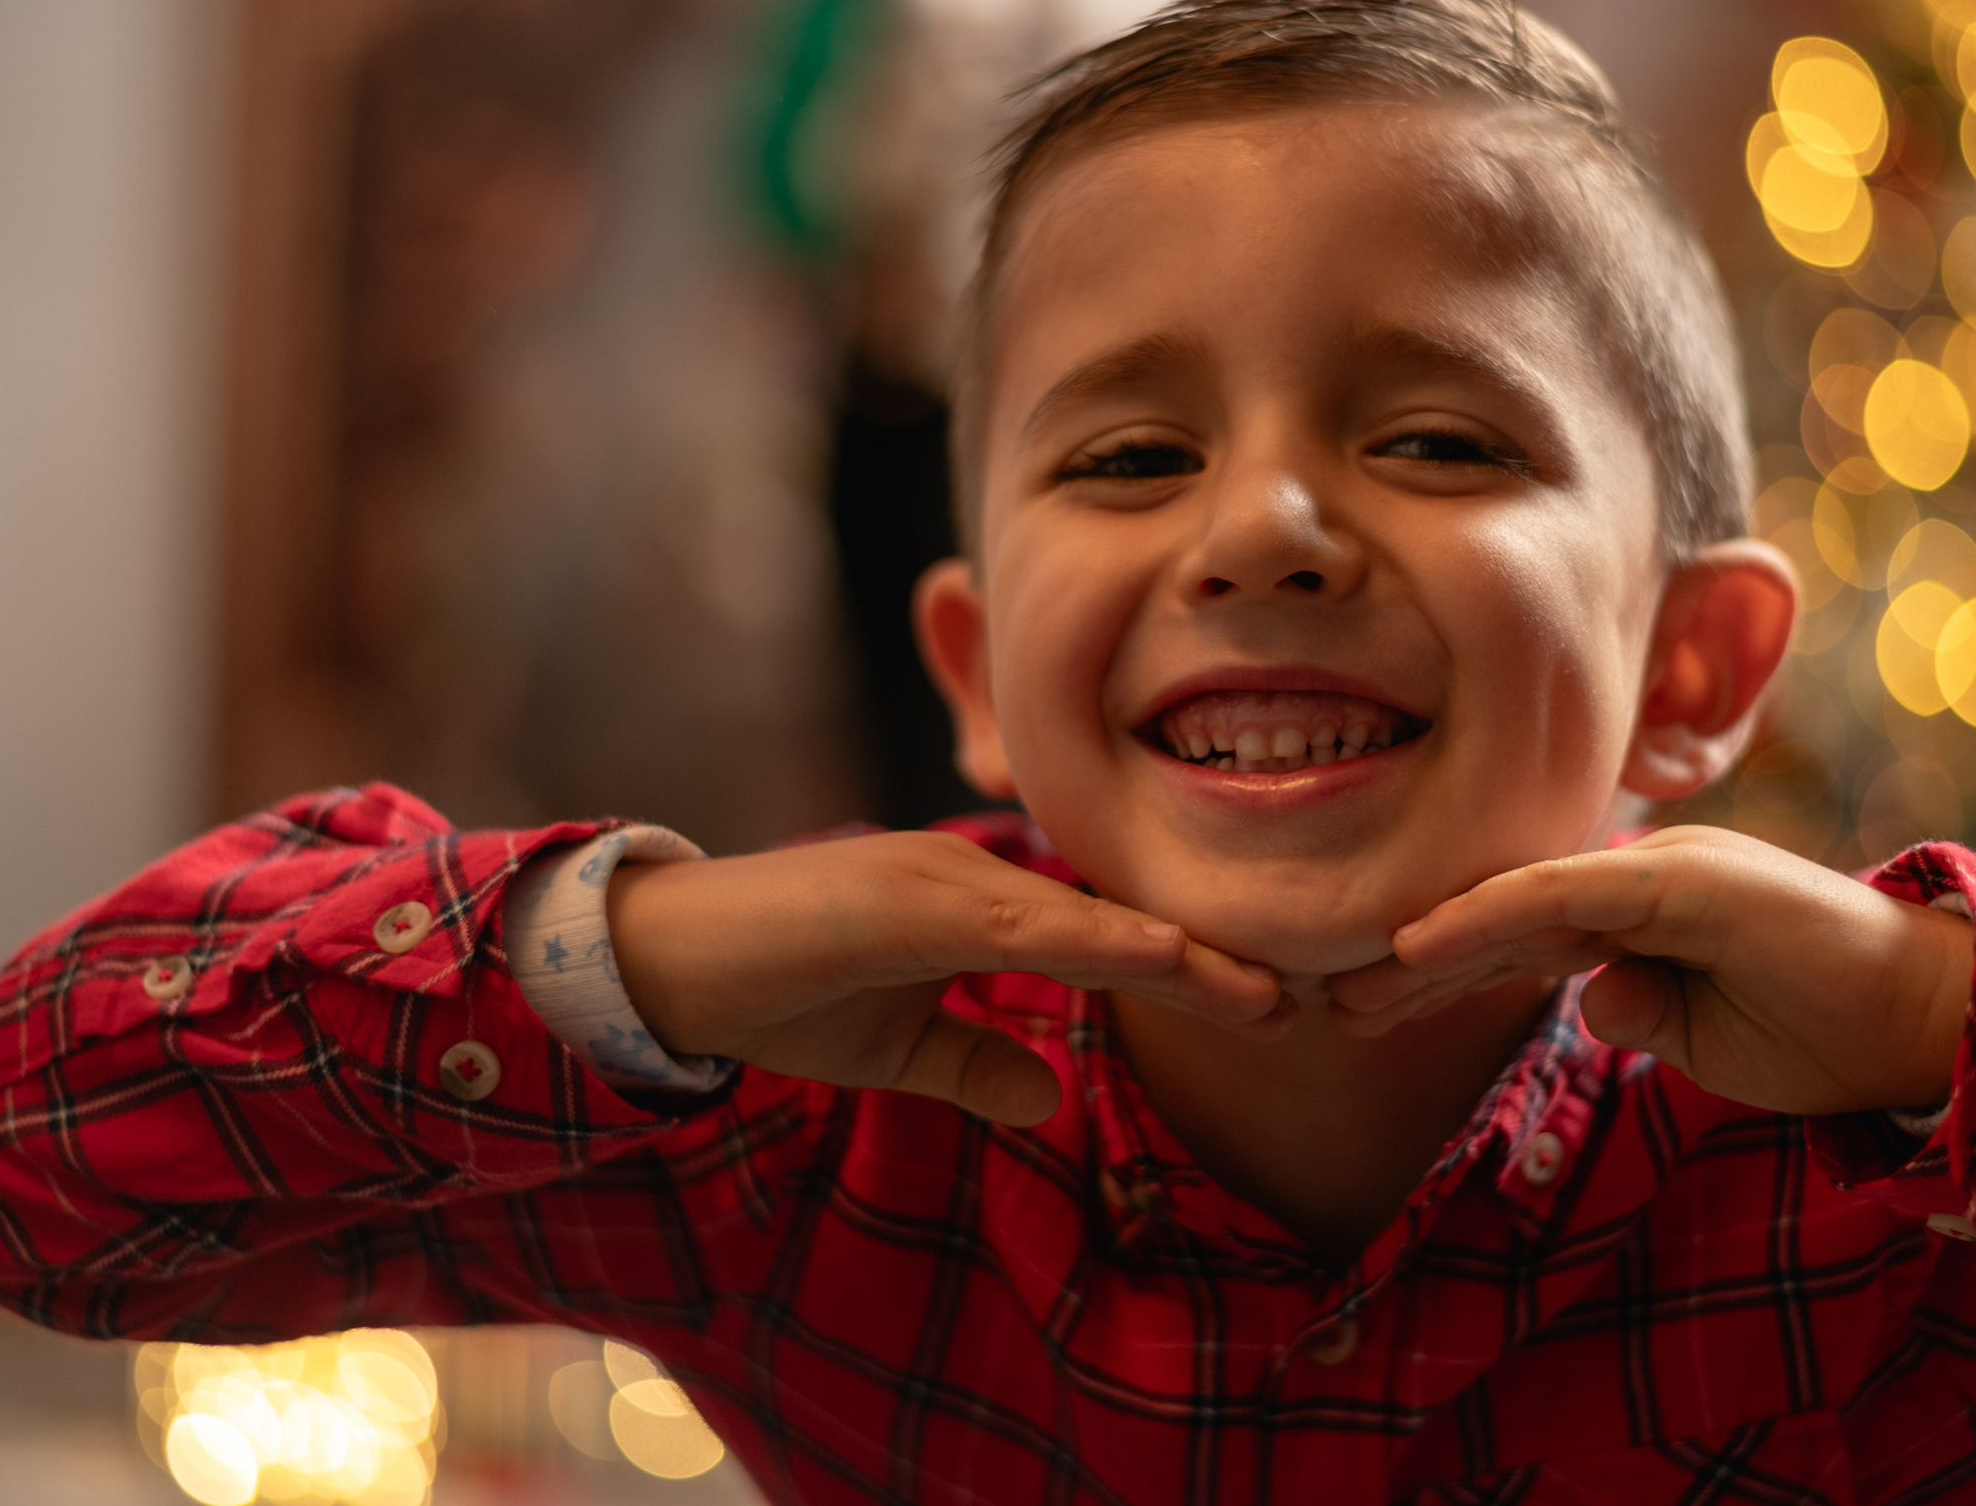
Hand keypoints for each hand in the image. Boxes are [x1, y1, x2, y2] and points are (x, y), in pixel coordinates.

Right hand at [606, 831, 1292, 1126]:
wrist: (664, 967)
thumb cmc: (776, 995)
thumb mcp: (895, 1049)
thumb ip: (974, 1062)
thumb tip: (1050, 1095)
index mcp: (980, 908)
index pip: (1105, 938)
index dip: (1189, 970)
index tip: (1273, 1005)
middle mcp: (976, 879)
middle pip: (1118, 920)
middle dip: (1212, 961)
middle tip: (1311, 998)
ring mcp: (943, 878)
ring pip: (1086, 916)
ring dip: (1178, 954)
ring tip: (1266, 991)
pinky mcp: (905, 894)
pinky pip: (1020, 921)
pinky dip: (1095, 939)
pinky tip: (1161, 957)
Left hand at [1327, 826, 1972, 1114]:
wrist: (1932, 1025)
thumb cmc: (1830, 1035)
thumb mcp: (1707, 1040)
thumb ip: (1641, 1011)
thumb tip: (1590, 1002)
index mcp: (1650, 911)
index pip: (1527, 936)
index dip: (1448, 965)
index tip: (1372, 1001)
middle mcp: (1647, 877)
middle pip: (1508, 916)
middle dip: (1417, 960)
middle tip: (1332, 997)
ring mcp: (1666, 871)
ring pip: (1523, 901)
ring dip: (1433, 946)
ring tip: (1353, 983)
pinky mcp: (1687, 882)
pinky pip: (1570, 895)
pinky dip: (1493, 915)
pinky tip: (1424, 940)